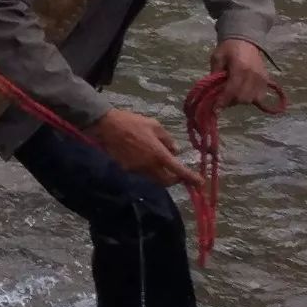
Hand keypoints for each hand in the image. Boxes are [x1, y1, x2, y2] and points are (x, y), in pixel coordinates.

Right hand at [86, 109, 203, 187]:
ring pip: (154, 179)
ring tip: (158, 162)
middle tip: (177, 172)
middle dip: (175, 179)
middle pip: (167, 181)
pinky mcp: (126, 170)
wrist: (106, 126)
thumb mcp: (154, 125)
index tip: (200, 184)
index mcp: (158, 153)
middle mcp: (149, 166)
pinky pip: (142, 174)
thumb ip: (167, 139)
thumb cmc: (131, 122)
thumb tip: (174, 150)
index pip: (178, 170)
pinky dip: (147, 170)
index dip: (191, 178)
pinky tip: (143, 159)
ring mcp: (137, 170)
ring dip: (161, 175)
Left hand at [210, 39, 271, 107]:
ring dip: (240, 100)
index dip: (223, 101)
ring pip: (252, 99)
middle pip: (243, 98)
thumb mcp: (217, 58)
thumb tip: (212, 91)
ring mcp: (261, 78)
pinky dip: (251, 98)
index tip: (215, 108)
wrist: (245, 40)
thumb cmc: (228, 49)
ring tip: (232, 94)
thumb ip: (215, 74)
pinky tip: (242, 93)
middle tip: (222, 99)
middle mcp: (253, 75)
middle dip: (231, 101)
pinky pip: (260, 96)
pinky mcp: (266, 80)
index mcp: (240, 68)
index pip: (232, 90)